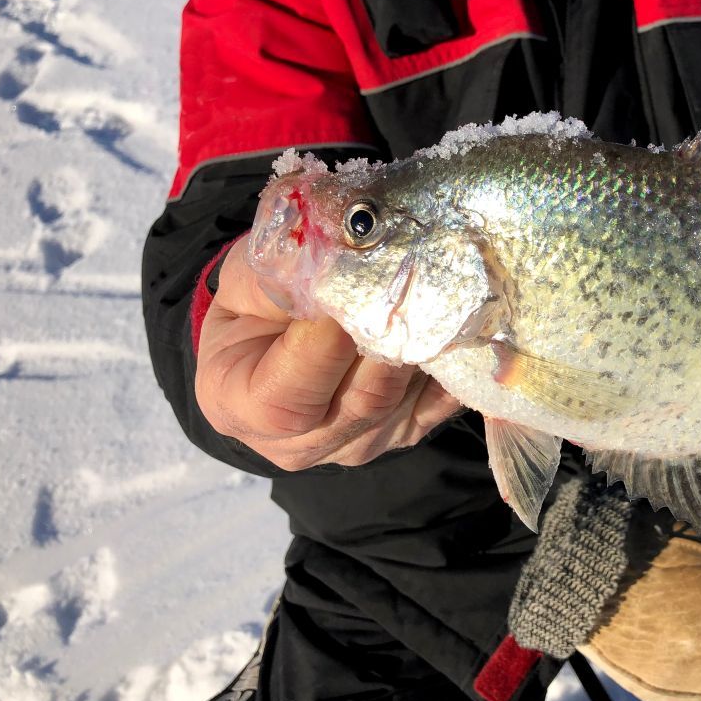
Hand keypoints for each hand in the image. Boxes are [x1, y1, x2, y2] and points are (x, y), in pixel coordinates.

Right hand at [194, 239, 461, 468]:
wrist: (278, 332)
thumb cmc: (255, 304)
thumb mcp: (248, 277)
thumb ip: (283, 273)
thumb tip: (338, 257)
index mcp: (241, 408)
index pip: (288, 400)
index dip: (324, 349)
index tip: (348, 293)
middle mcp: (303, 443)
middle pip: (365, 401)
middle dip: (392, 338)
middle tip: (414, 279)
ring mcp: (362, 443)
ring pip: (409, 396)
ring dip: (428, 342)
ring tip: (438, 286)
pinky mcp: (409, 430)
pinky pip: (444, 400)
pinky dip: (455, 361)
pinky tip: (459, 319)